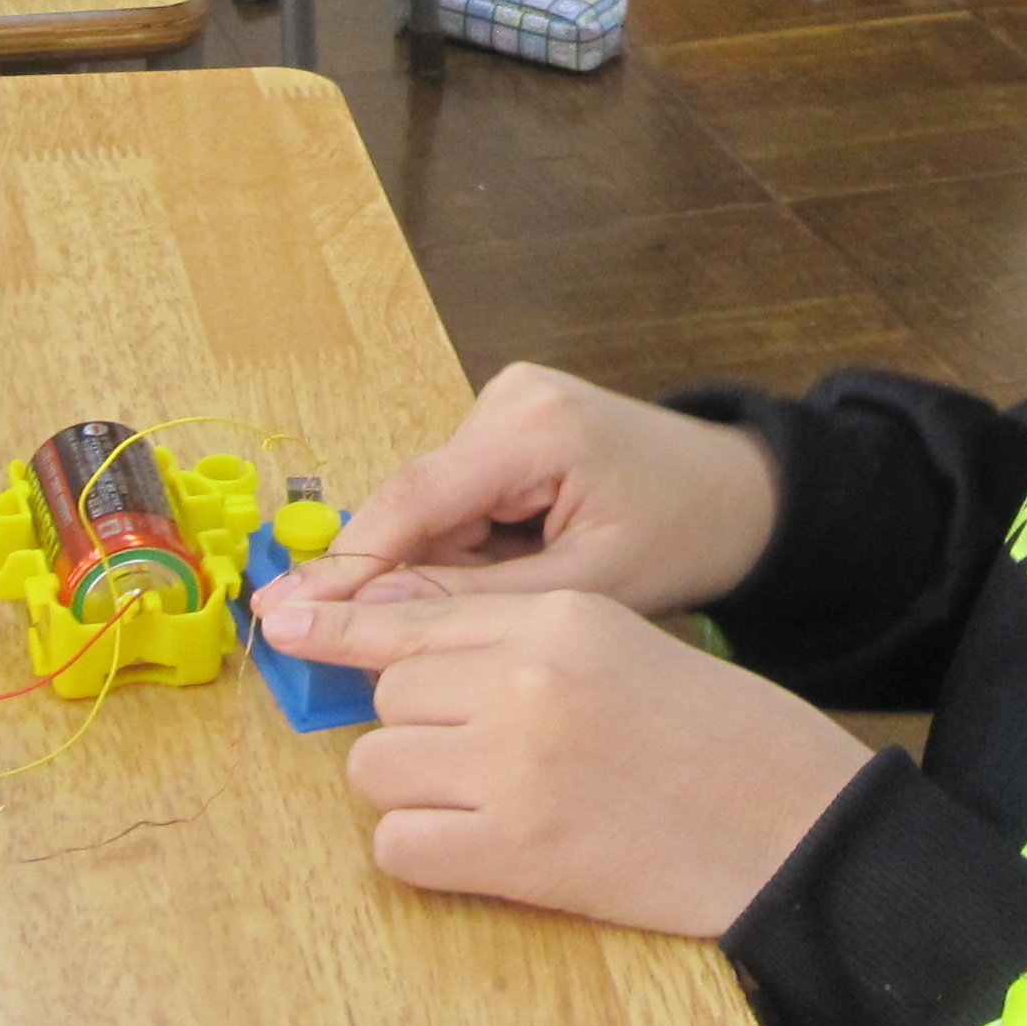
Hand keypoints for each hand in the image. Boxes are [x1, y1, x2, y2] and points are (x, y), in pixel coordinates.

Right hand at [258, 361, 776, 623]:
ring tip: (537, 574)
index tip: (285, 613)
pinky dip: (475, 538)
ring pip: (435, 508)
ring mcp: (507, 400)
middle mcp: (510, 398)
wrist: (741, 493)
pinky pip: (458, 495)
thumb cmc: (683, 537)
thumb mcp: (584, 586)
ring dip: (458, 560)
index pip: (414, 501)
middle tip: (439, 627)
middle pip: (419, 507)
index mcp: (536, 430)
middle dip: (422, 574)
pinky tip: (530, 552)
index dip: (348, 565)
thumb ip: (474, 600)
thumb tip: (366, 617)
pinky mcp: (508, 417)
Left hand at [292, 587, 875, 934]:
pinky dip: (426, 853)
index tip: (286, 623)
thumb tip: (401, 656)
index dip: (344, 628)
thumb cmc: (716, 738)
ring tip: (489, 804)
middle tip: (483, 759)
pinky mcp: (514, 853)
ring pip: (377, 768)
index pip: (418, 615)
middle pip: (389, 695)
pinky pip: (398, 847)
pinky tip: (486, 849)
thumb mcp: (625, 647)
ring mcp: (515, 765)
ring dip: (415, 791)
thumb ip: (518, 638)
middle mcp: (527, 677)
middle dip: (418, 729)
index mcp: (563, 615)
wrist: (794, 825)